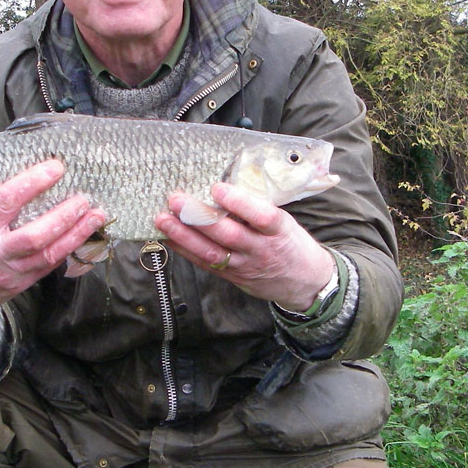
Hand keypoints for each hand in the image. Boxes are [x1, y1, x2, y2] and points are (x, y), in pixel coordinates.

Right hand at [0, 159, 106, 335]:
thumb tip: (29, 182)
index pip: (5, 201)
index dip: (32, 183)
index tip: (55, 167)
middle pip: (35, 234)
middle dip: (64, 215)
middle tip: (84, 197)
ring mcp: (8, 273)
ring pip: (49, 253)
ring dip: (77, 233)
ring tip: (97, 215)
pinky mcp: (20, 286)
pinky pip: (49, 266)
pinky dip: (68, 249)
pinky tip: (83, 235)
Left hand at [155, 182, 334, 309]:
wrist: (304, 283)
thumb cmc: (291, 244)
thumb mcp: (285, 222)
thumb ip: (258, 208)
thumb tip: (225, 184)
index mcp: (280, 231)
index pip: (262, 216)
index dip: (239, 202)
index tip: (217, 188)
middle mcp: (261, 249)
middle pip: (229, 235)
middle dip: (199, 217)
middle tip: (176, 200)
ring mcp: (245, 265)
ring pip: (212, 252)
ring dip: (184, 235)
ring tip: (163, 219)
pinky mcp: (232, 277)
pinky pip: (205, 263)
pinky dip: (184, 250)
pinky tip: (168, 238)